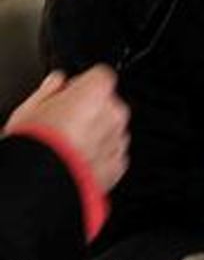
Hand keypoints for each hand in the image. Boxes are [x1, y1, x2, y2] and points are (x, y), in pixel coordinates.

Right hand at [4, 66, 129, 192]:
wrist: (40, 183)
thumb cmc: (34, 146)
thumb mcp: (28, 109)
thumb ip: (49, 89)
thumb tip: (56, 81)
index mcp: (95, 91)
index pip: (98, 76)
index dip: (81, 86)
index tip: (68, 96)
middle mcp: (114, 112)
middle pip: (107, 104)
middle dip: (90, 112)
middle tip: (62, 127)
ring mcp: (119, 138)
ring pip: (110, 130)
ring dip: (96, 136)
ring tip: (66, 150)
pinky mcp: (118, 165)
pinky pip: (111, 155)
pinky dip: (99, 159)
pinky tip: (76, 164)